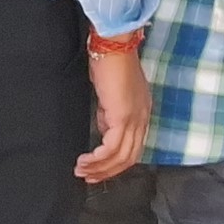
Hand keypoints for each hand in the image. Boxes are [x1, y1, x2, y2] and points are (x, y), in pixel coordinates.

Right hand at [81, 47, 148, 182]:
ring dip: (99, 168)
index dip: (116, 163)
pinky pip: (111, 148)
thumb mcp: (110, 94)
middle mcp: (142, 119)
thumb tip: (103, 129)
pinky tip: (85, 160)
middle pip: (129, 158)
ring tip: (81, 170)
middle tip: (88, 177)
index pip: (133, 147)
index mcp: (142, 113)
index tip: (98, 170)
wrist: (113, 46)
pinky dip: (98, 158)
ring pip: (121, 157)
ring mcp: (134, 119)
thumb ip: (109, 113)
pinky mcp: (123, 117)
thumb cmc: (109, 63)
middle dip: (107, 171)